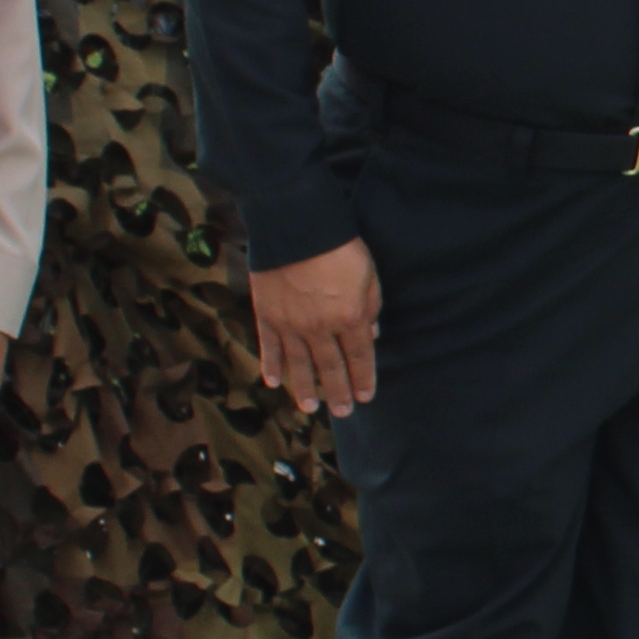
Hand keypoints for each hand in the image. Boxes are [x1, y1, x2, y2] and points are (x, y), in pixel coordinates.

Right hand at [249, 239, 383, 415]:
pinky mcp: (267, 315)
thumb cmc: (340, 246)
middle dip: (338, 392)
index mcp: (350, 318)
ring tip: (309, 408)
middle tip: (343, 412)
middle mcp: (320, 328)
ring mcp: (290, 324)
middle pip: (331, 367)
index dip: (364, 378)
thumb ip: (371, 307)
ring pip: (299, 365)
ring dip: (305, 389)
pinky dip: (270, 366)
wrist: (296, 226)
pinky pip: (269, 348)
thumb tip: (372, 333)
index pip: (360, 357)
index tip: (366, 397)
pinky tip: (272, 383)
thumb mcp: (368, 274)